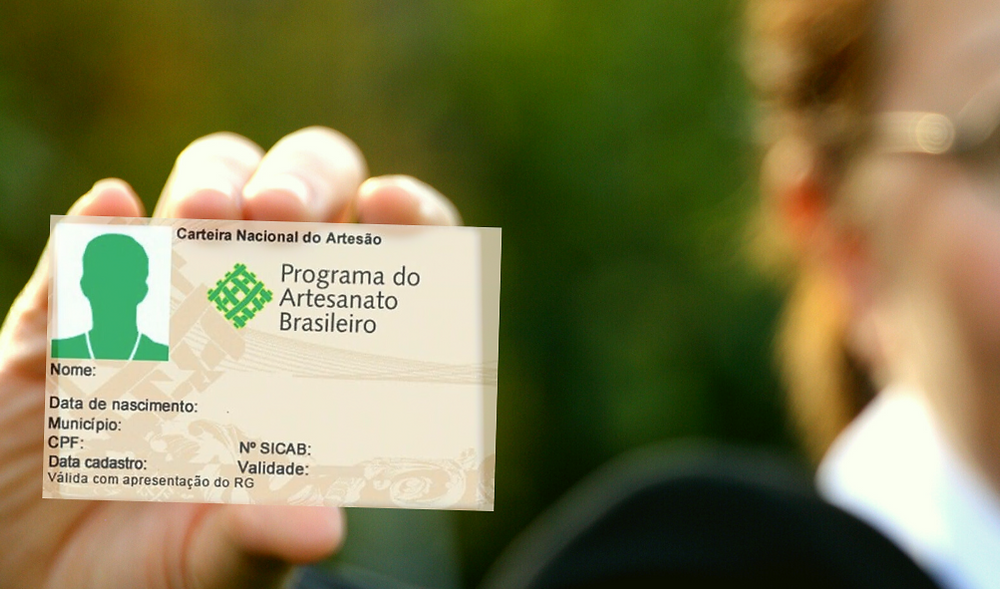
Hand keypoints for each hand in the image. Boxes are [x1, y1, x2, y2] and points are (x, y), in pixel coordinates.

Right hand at [0, 127, 460, 588]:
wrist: (42, 584)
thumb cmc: (157, 569)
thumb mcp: (215, 562)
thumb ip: (260, 536)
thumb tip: (319, 526)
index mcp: (310, 357)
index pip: (380, 259)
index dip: (404, 217)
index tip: (394, 209)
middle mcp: (246, 311)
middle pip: (296, 201)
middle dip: (300, 182)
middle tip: (282, 214)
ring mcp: (157, 303)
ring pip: (200, 196)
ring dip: (211, 185)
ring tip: (203, 216)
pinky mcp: (66, 319)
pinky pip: (83, 255)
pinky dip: (98, 229)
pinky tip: (110, 215)